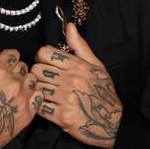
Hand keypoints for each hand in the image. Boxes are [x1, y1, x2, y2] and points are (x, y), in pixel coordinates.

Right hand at [0, 40, 40, 148]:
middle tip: (6, 78)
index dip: (7, 57)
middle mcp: (15, 83)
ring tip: (14, 89)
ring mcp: (24, 98)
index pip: (13, 54)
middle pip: (24, 66)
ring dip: (25, 81)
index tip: (3, 64)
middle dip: (16, 69)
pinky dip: (33, 96)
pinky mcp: (28, 113)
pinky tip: (22, 100)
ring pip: (33, 80)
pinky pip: (38, 97)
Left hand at [30, 21, 122, 148]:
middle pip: (37, 69)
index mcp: (77, 65)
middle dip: (38, 74)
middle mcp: (71, 80)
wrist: (113, 121)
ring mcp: (66, 99)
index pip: (45, 53)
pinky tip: (47, 105)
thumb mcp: (96, 65)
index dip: (41, 57)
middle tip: (44, 80)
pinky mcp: (62, 117)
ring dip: (38, 90)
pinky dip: (39, 106)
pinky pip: (39, 106)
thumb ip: (80, 46)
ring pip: (37, 87)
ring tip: (46, 93)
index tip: (45, 64)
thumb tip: (69, 26)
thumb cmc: (103, 92)